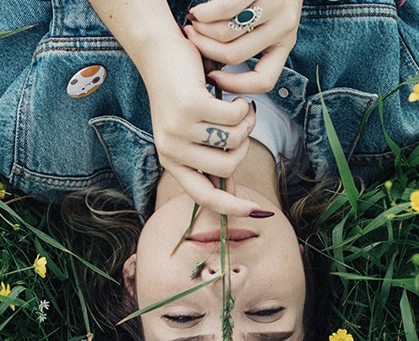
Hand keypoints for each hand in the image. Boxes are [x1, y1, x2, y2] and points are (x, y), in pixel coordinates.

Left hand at [140, 38, 260, 215]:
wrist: (160, 52)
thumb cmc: (181, 92)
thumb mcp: (190, 131)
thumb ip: (207, 159)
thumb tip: (230, 192)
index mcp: (170, 161)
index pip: (203, 197)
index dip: (232, 207)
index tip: (258, 212)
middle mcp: (171, 149)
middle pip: (228, 167)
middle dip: (243, 145)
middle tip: (241, 123)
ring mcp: (179, 128)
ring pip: (234, 140)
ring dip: (245, 122)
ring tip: (237, 106)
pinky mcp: (190, 105)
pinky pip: (235, 117)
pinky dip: (242, 105)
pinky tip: (235, 96)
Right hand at [184, 0, 302, 93]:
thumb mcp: (266, 24)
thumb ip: (246, 43)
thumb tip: (211, 67)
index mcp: (285, 45)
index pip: (263, 80)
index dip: (235, 85)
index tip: (212, 77)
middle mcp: (284, 29)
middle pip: (234, 55)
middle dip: (205, 50)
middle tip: (191, 38)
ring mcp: (275, 9)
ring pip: (226, 33)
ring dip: (202, 30)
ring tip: (194, 22)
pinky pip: (225, 9)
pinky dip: (205, 13)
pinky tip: (198, 11)